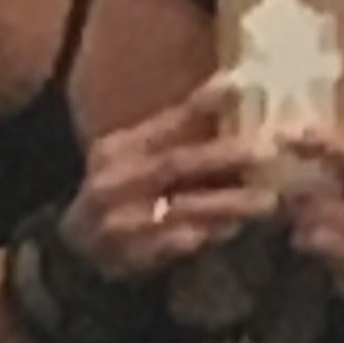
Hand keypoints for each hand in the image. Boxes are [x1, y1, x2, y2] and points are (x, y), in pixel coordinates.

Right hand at [61, 75, 277, 279]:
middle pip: (175, 164)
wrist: (76, 250)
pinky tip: (230, 231)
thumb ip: (178, 132)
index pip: (164, 122)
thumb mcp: (137, 158)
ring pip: (178, 208)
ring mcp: (118, 220)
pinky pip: (169, 246)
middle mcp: (115, 180)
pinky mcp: (126, 255)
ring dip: (224, 203)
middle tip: (267, 152)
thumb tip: (231, 89)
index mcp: (119, 148)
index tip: (237, 87)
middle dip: (223, 156)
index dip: (200, 105)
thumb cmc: (121, 193)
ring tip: (266, 200)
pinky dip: (200, 237)